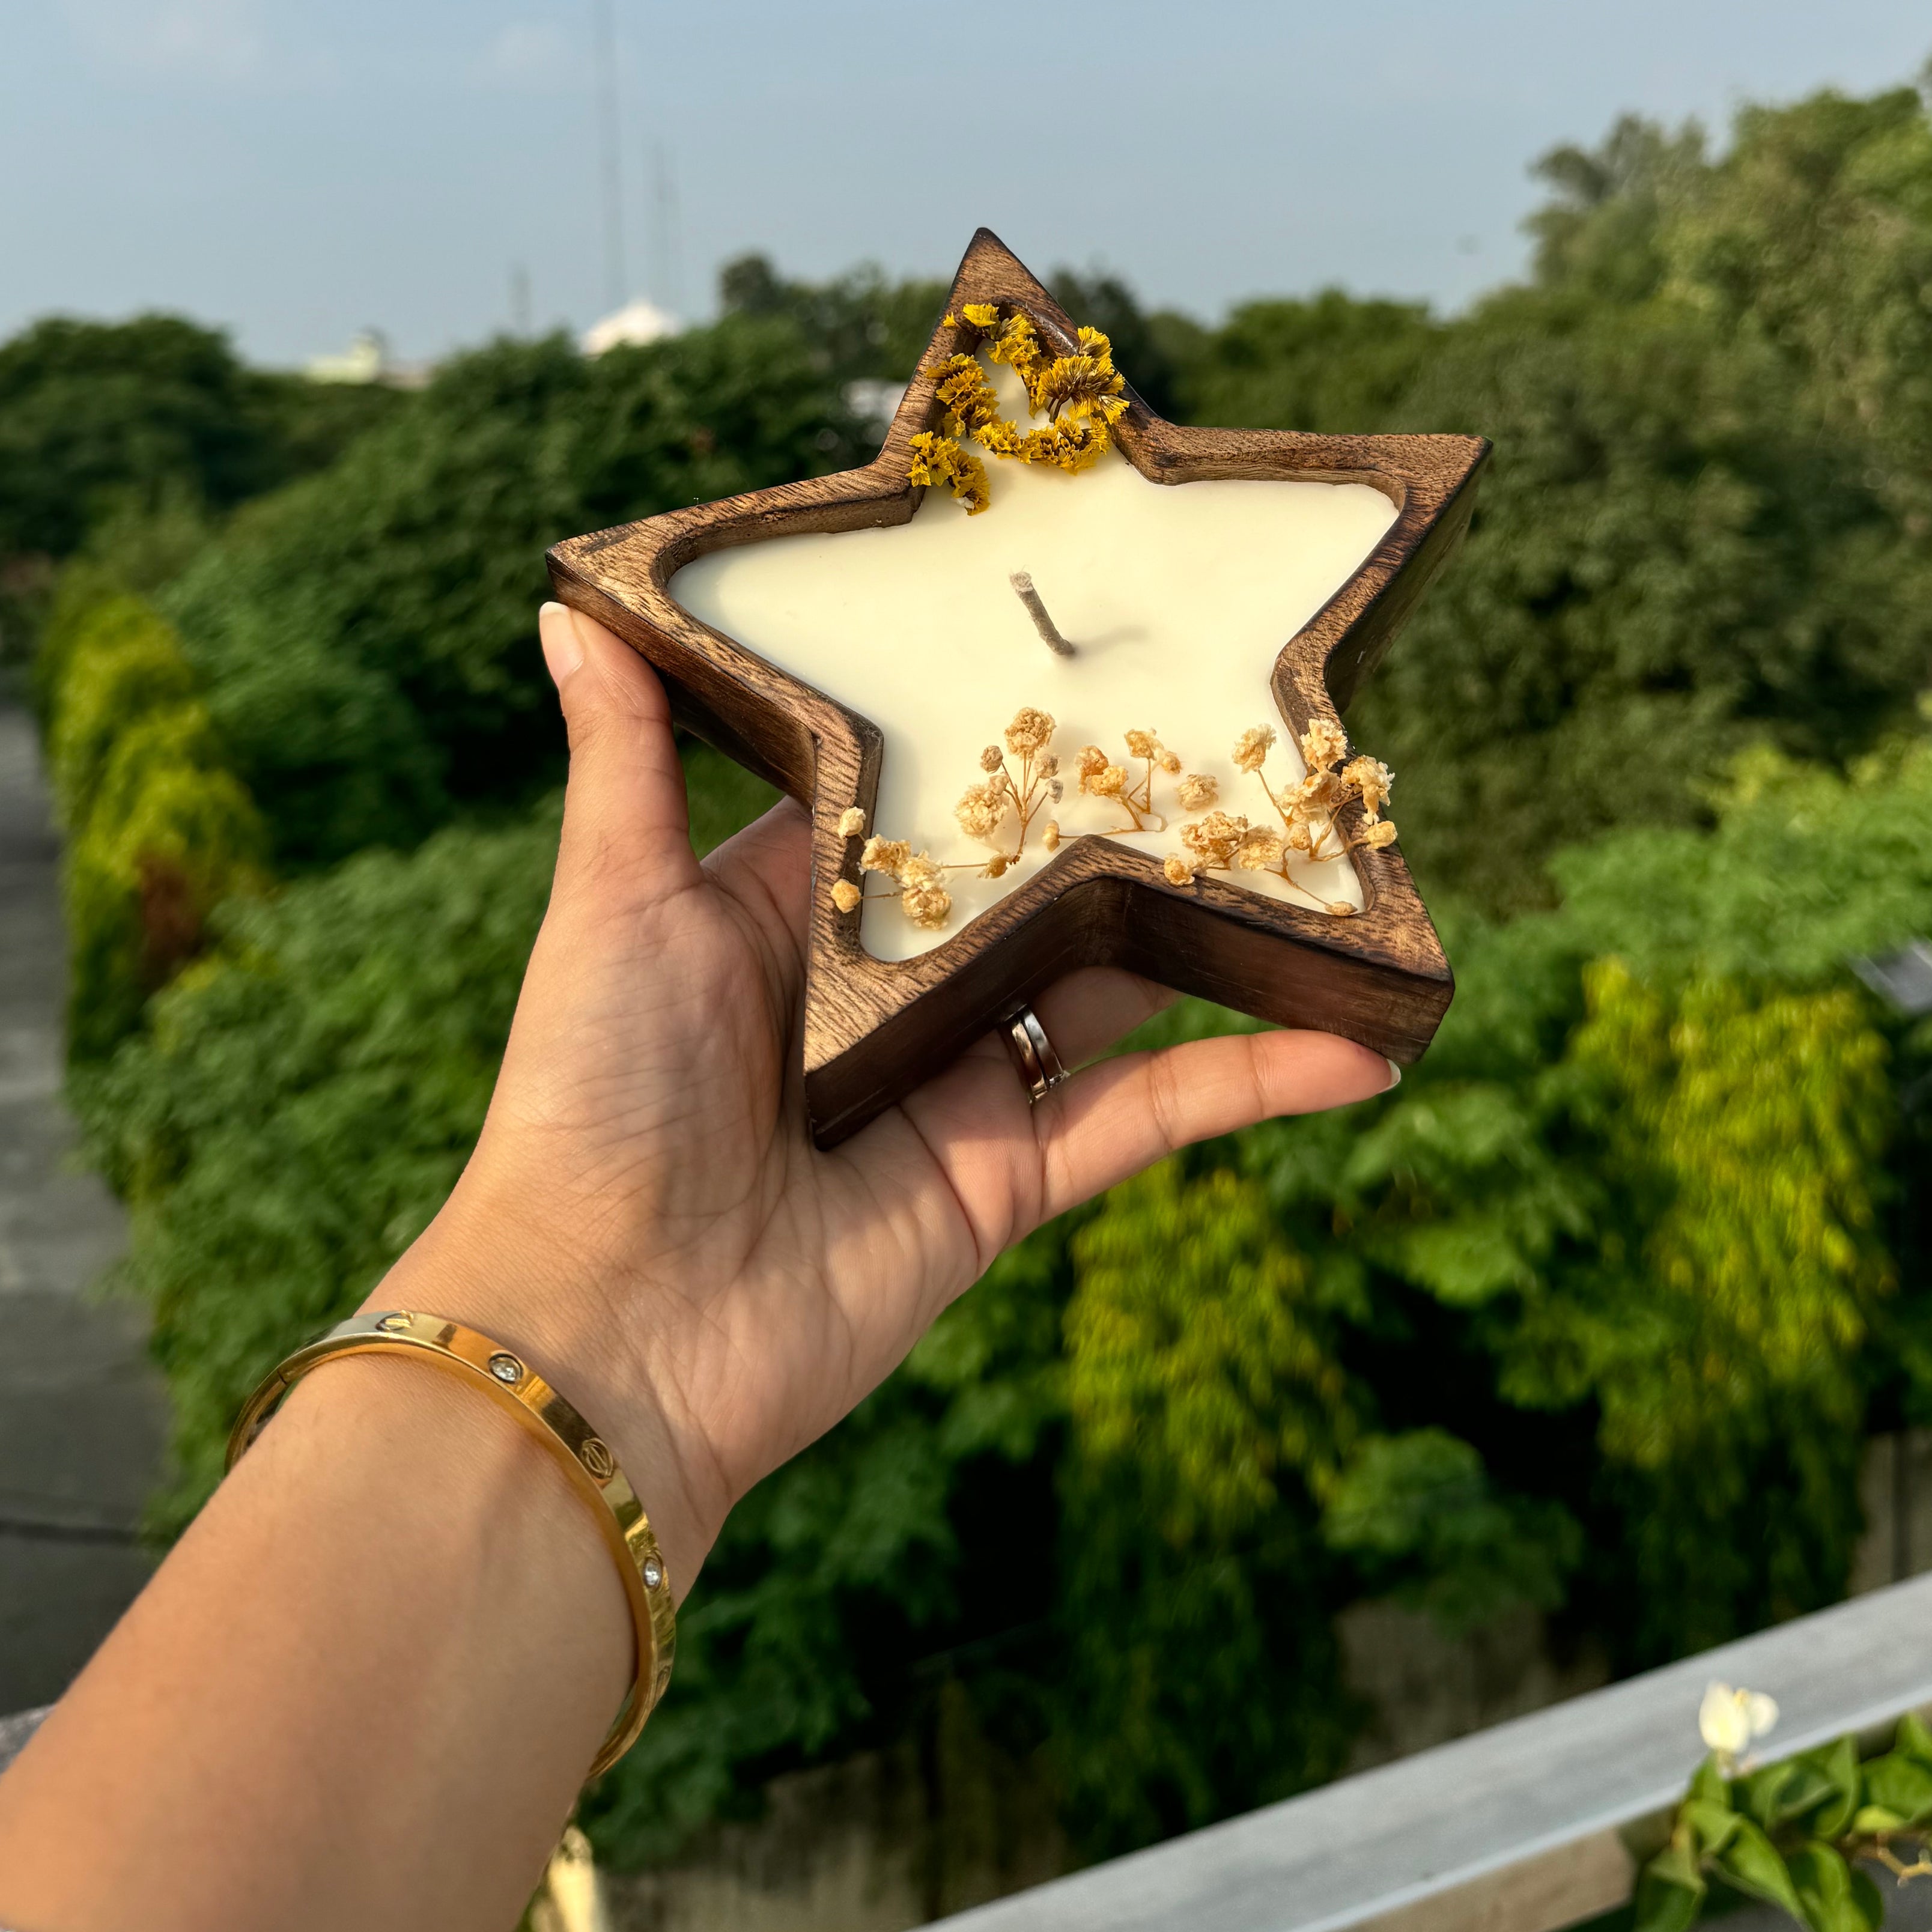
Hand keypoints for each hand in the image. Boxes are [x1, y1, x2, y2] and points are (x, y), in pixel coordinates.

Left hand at [389, 604, 1393, 1589]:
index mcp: (803, 906)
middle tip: (1253, 726)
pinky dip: (1259, 1084)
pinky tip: (1361, 1049)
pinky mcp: (1013, 1176)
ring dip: (1221, 933)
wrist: (608, 1331)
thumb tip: (570, 600)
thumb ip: (628, 756)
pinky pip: (1155, 1114)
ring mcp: (963, 1079)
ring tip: (1337, 859)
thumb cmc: (590, 1098)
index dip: (999, 722)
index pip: (925, 794)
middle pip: (1042, 880)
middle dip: (1134, 815)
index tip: (1089, 631)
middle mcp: (895, 984)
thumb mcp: (611, 901)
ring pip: (1121, 984)